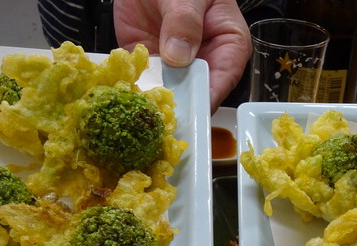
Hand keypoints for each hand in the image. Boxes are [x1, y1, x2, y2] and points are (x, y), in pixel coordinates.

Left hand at [114, 0, 250, 110]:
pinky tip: (128, 94)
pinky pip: (144, 83)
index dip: (207, 97)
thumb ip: (185, 21)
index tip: (192, 110)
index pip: (223, 79)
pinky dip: (135, 89)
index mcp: (228, 45)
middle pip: (196, 94)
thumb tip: (179, 55)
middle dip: (179, 105)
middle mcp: (204, 61)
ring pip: (169, 94)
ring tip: (143, 108)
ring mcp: (176, 65)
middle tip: (164, 113)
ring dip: (155, 101)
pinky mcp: (151, 64)